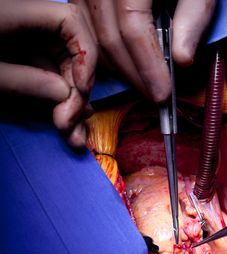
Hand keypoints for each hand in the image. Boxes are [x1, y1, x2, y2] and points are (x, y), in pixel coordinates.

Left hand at [0, 0, 97, 146]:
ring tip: (73, 136)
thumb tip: (65, 95)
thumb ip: (24, 81)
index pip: (67, 21)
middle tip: (70, 125)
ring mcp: (21, 46)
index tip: (81, 88)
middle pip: (69, 52)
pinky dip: (57, 104)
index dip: (84, 54)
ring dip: (71, 104)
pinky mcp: (18, 64)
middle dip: (76, 91)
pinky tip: (64, 124)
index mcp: (11, 13)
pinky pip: (46, 81)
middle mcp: (22, 26)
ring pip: (61, 72)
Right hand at [71, 0, 216, 101]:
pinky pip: (88, 28)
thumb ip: (193, 15)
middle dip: (133, 74)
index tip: (162, 93)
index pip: (131, 26)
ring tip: (143, 83)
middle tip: (155, 95)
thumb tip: (182, 61)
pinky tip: (126, 63)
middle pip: (108, 37)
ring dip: (119, 67)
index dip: (147, 65)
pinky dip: (106, 51)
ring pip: (93, 36)